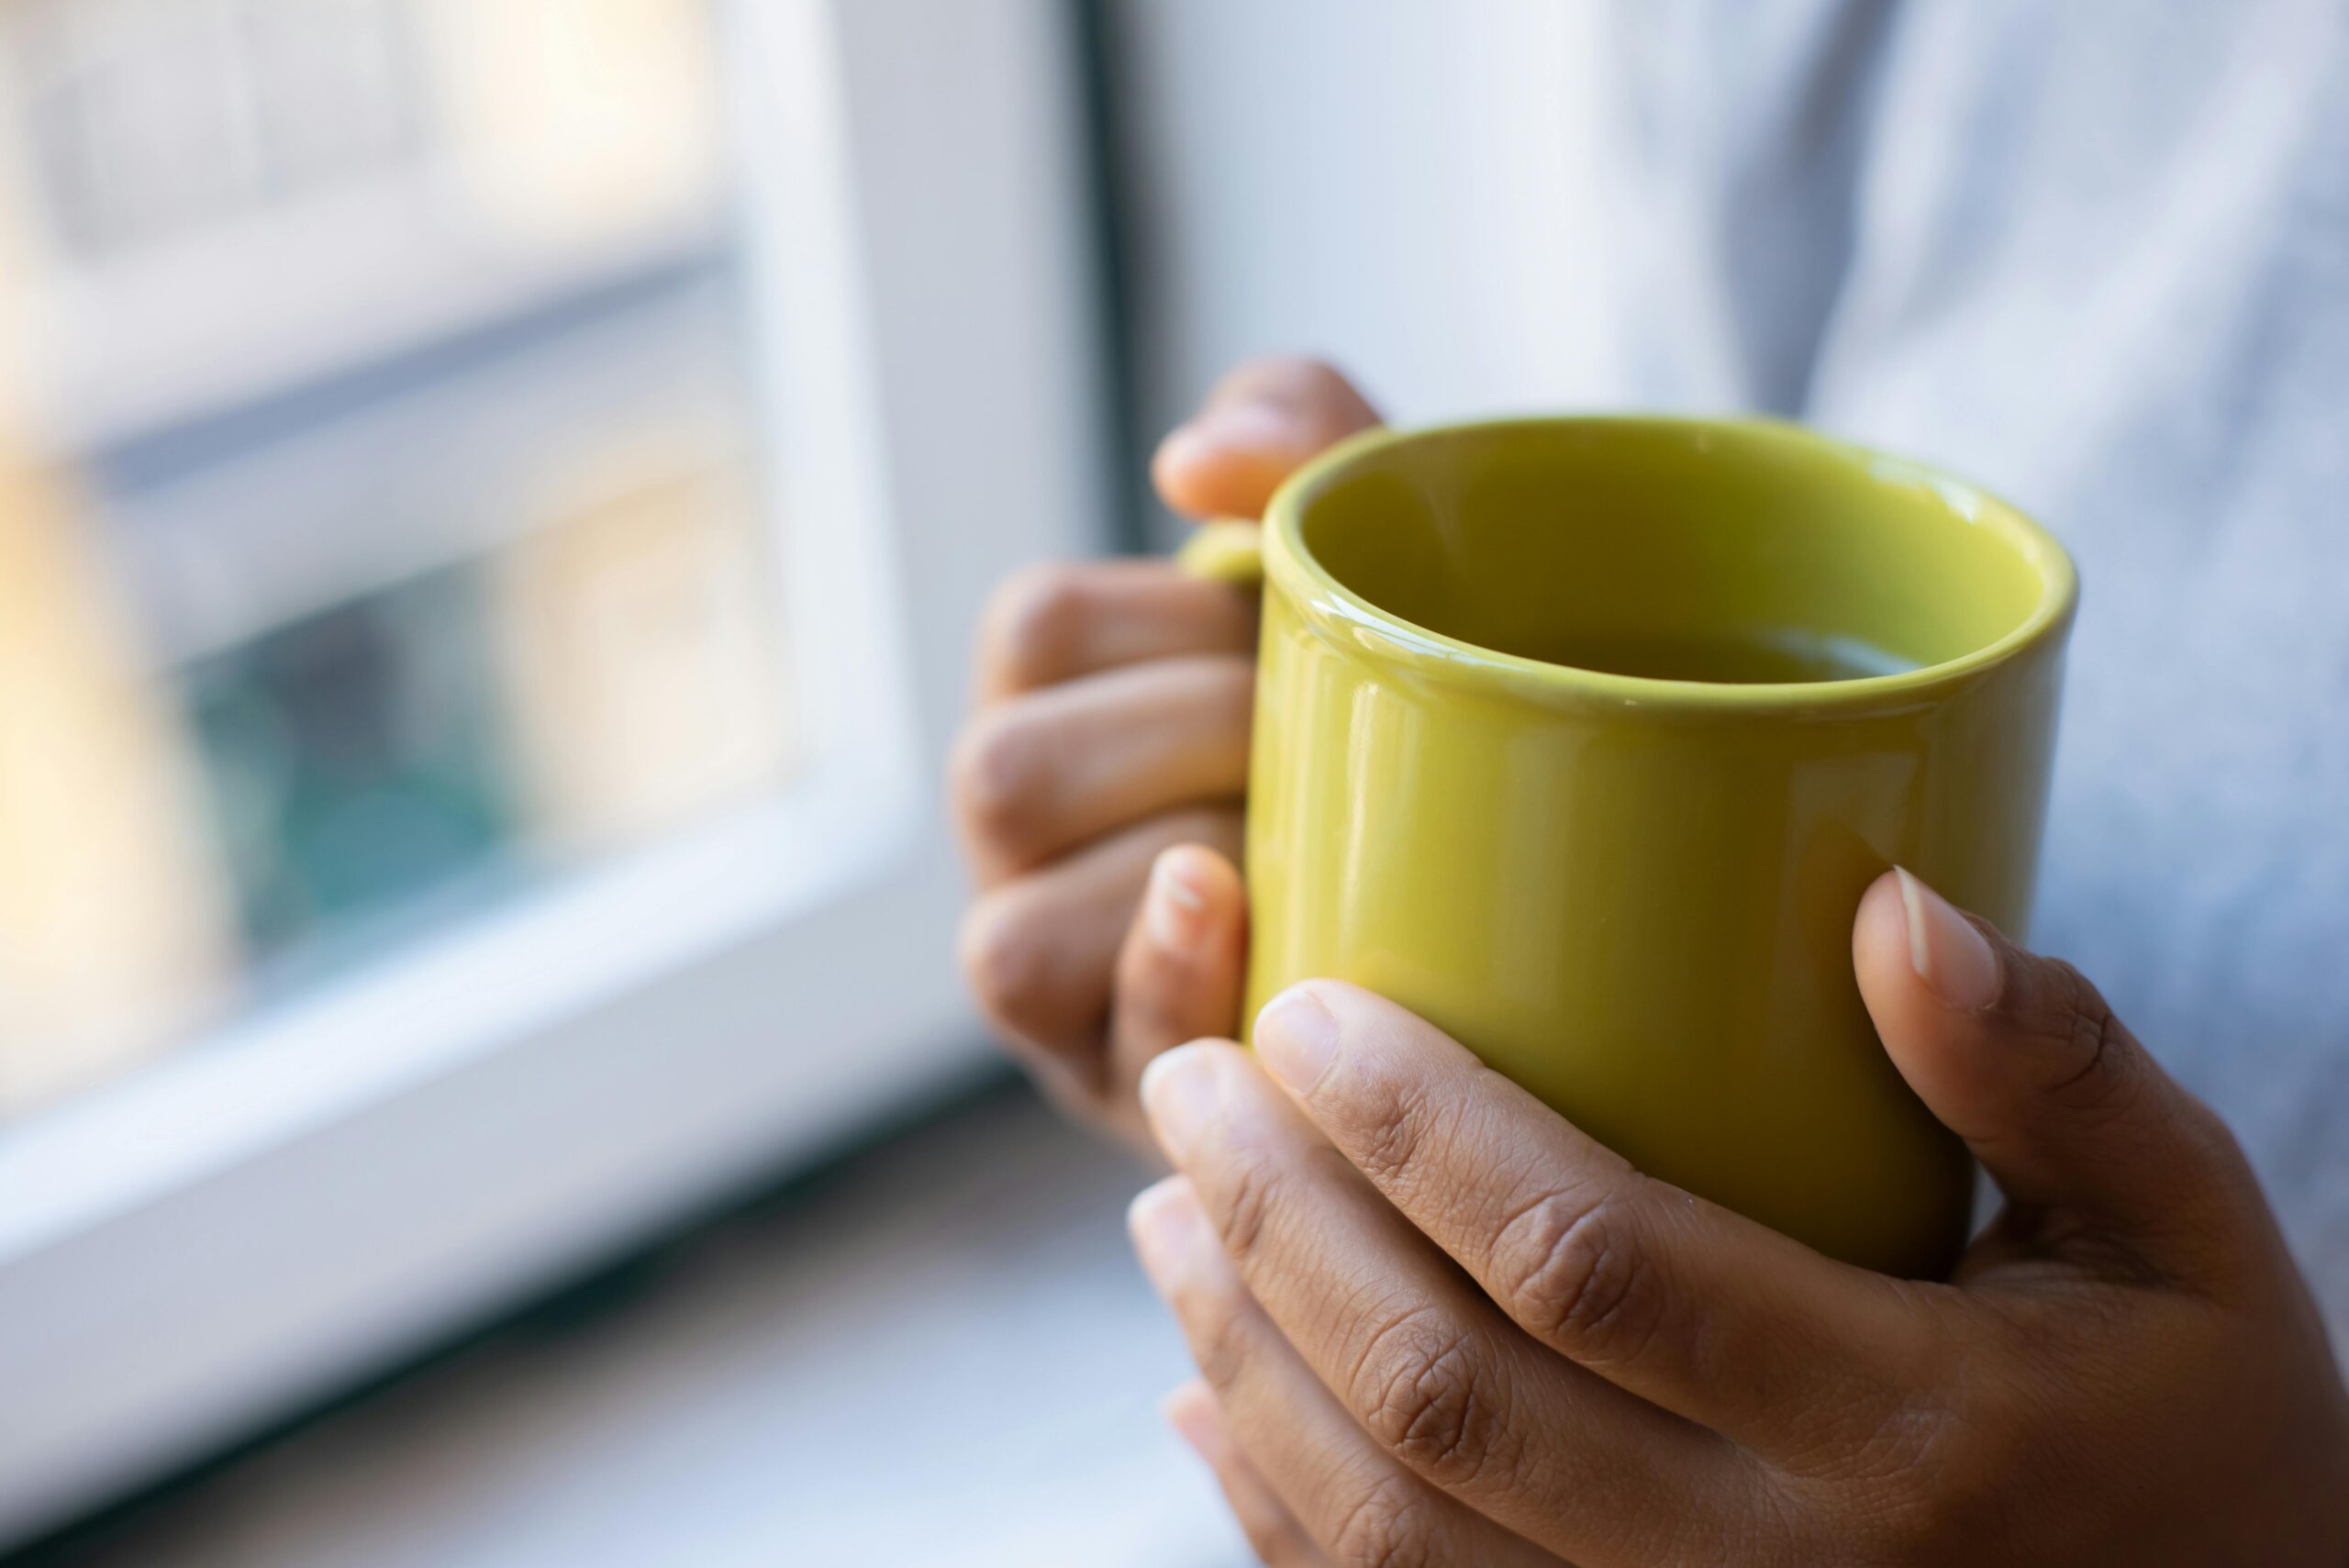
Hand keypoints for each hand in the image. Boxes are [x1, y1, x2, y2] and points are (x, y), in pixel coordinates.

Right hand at [948, 359, 1379, 1152]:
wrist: (1510, 915)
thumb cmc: (1411, 718)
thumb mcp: (1385, 552)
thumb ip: (1305, 433)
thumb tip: (1185, 458)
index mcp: (1057, 697)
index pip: (1041, 627)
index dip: (1178, 631)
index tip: (1295, 644)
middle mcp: (1019, 841)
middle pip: (1008, 776)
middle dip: (1197, 749)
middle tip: (1321, 751)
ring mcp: (1049, 978)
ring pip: (1016, 934)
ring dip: (1185, 874)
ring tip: (1308, 850)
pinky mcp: (1112, 1084)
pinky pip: (1099, 1041)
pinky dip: (1177, 979)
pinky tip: (1257, 930)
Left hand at [1131, 869, 2348, 1564]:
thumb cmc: (2196, 1435)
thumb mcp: (2189, 1240)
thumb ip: (2051, 1072)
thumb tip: (1890, 910)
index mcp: (1906, 1434)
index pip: (1592, 1259)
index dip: (1418, 1126)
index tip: (1307, 1006)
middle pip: (1443, 1391)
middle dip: (1280, 1217)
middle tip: (1192, 1077)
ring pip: (1387, 1521)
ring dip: (1244, 1348)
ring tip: (1165, 1202)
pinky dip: (1272, 1510)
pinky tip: (1206, 1392)